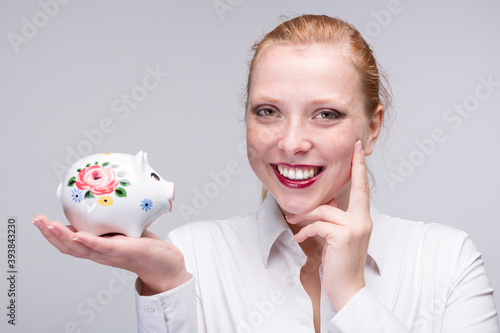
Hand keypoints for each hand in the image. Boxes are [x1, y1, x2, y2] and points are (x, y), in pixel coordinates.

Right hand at [32, 215, 189, 294]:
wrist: (164, 263)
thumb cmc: (143, 245)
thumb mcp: (123, 228)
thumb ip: (112, 217)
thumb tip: (106, 196)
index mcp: (97, 248)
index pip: (69, 242)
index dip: (52, 233)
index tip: (39, 220)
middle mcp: (99, 254)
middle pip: (68, 247)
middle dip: (50, 234)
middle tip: (36, 220)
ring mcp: (110, 254)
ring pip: (81, 248)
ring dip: (63, 237)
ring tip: (49, 225)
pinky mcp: (123, 252)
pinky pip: (103, 247)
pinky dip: (89, 242)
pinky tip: (79, 236)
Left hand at [286, 140, 371, 309]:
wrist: (347, 289)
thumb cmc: (340, 263)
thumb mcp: (338, 236)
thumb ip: (335, 217)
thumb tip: (328, 202)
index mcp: (363, 218)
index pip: (363, 188)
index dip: (360, 167)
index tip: (359, 148)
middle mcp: (363, 220)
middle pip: (348, 192)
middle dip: (347, 174)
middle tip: (342, 161)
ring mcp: (355, 227)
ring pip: (324, 211)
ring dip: (305, 217)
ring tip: (293, 223)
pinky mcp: (343, 235)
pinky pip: (317, 225)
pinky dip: (304, 231)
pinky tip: (298, 239)